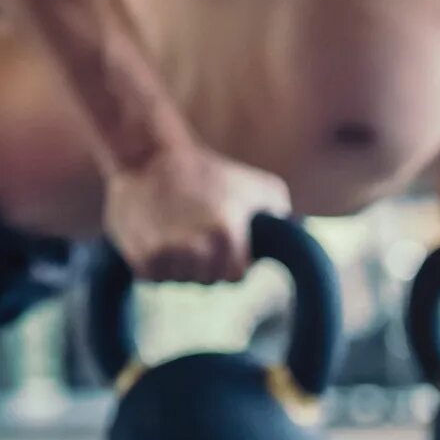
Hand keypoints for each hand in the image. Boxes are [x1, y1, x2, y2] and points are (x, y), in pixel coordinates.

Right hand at [101, 141, 292, 283]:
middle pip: (207, 281)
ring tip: (175, 230)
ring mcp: (166, 256)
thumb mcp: (260, 185)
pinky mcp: (141, 259)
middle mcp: (196, 250)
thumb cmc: (209, 172)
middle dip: (205, 263)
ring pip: (180, 281)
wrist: (149, 158)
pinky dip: (156, 263)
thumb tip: (298, 238)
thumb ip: (284, 215)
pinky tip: (156, 234)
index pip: (236, 275)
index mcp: (226, 236)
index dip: (232, 259)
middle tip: (195, 231)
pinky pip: (155, 277)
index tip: (222, 238)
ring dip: (180, 264)